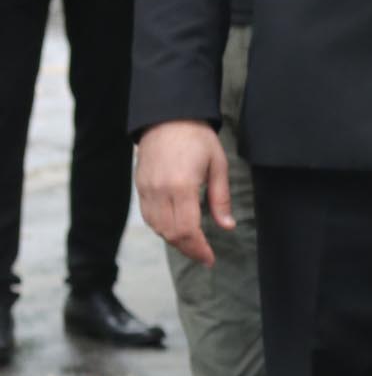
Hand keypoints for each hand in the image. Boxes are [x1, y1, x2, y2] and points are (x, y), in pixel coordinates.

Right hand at [137, 120, 231, 267]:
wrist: (167, 116)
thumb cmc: (197, 138)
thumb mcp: (218, 165)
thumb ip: (220, 199)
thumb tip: (227, 226)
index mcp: (181, 186)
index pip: (187, 229)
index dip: (198, 249)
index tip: (210, 259)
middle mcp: (160, 190)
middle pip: (170, 233)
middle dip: (188, 249)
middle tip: (204, 255)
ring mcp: (146, 188)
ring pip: (157, 227)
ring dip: (175, 240)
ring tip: (193, 244)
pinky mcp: (140, 186)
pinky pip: (148, 216)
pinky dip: (162, 228)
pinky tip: (176, 229)